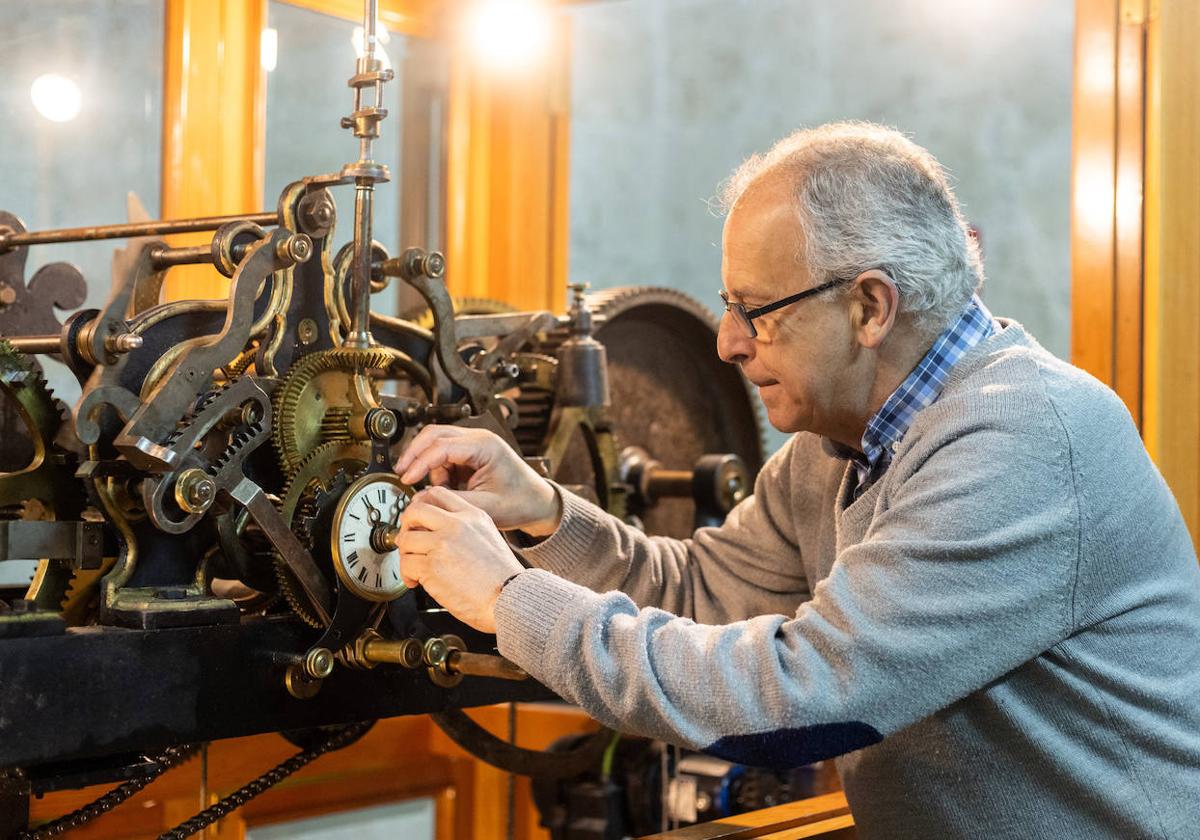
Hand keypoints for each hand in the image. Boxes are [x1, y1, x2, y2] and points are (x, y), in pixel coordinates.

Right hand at [394, 425, 560, 535]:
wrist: (536, 503)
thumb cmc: (519, 502)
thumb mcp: (485, 507)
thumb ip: (451, 501)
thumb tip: (422, 498)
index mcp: (485, 445)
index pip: (442, 446)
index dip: (420, 462)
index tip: (407, 478)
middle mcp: (478, 438)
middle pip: (434, 434)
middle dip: (414, 453)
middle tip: (402, 473)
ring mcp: (473, 444)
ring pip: (435, 443)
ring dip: (428, 465)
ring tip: (438, 489)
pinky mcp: (469, 453)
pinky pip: (443, 455)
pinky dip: (437, 470)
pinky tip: (447, 487)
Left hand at [397, 486, 523, 633]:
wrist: (509, 598)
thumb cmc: (502, 577)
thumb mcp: (489, 537)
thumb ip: (465, 528)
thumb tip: (438, 530)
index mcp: (472, 516)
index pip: (437, 493)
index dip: (421, 504)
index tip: (417, 518)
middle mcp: (457, 525)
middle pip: (416, 510)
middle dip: (406, 525)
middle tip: (409, 539)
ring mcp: (443, 544)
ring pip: (406, 538)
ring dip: (405, 554)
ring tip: (414, 566)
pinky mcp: (432, 566)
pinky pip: (406, 564)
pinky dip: (407, 575)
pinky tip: (416, 581)